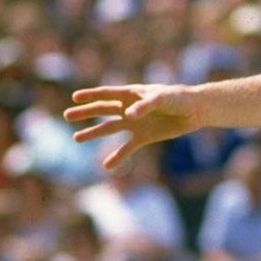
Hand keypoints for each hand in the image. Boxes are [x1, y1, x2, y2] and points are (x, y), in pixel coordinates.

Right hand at [64, 83, 197, 170]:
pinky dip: (118, 157)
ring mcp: (135, 123)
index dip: (91, 95)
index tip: (75, 98)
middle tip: (67, 116)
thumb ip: (145, 105)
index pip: (107, 93)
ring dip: (94, 133)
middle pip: (102, 110)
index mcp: (131, 94)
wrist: (194, 111)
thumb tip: (129, 115)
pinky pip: (127, 148)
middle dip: (85, 113)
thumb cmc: (178, 98)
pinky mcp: (143, 137)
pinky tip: (106, 166)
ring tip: (77, 138)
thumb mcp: (162, 99)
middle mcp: (129, 108)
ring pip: (109, 128)